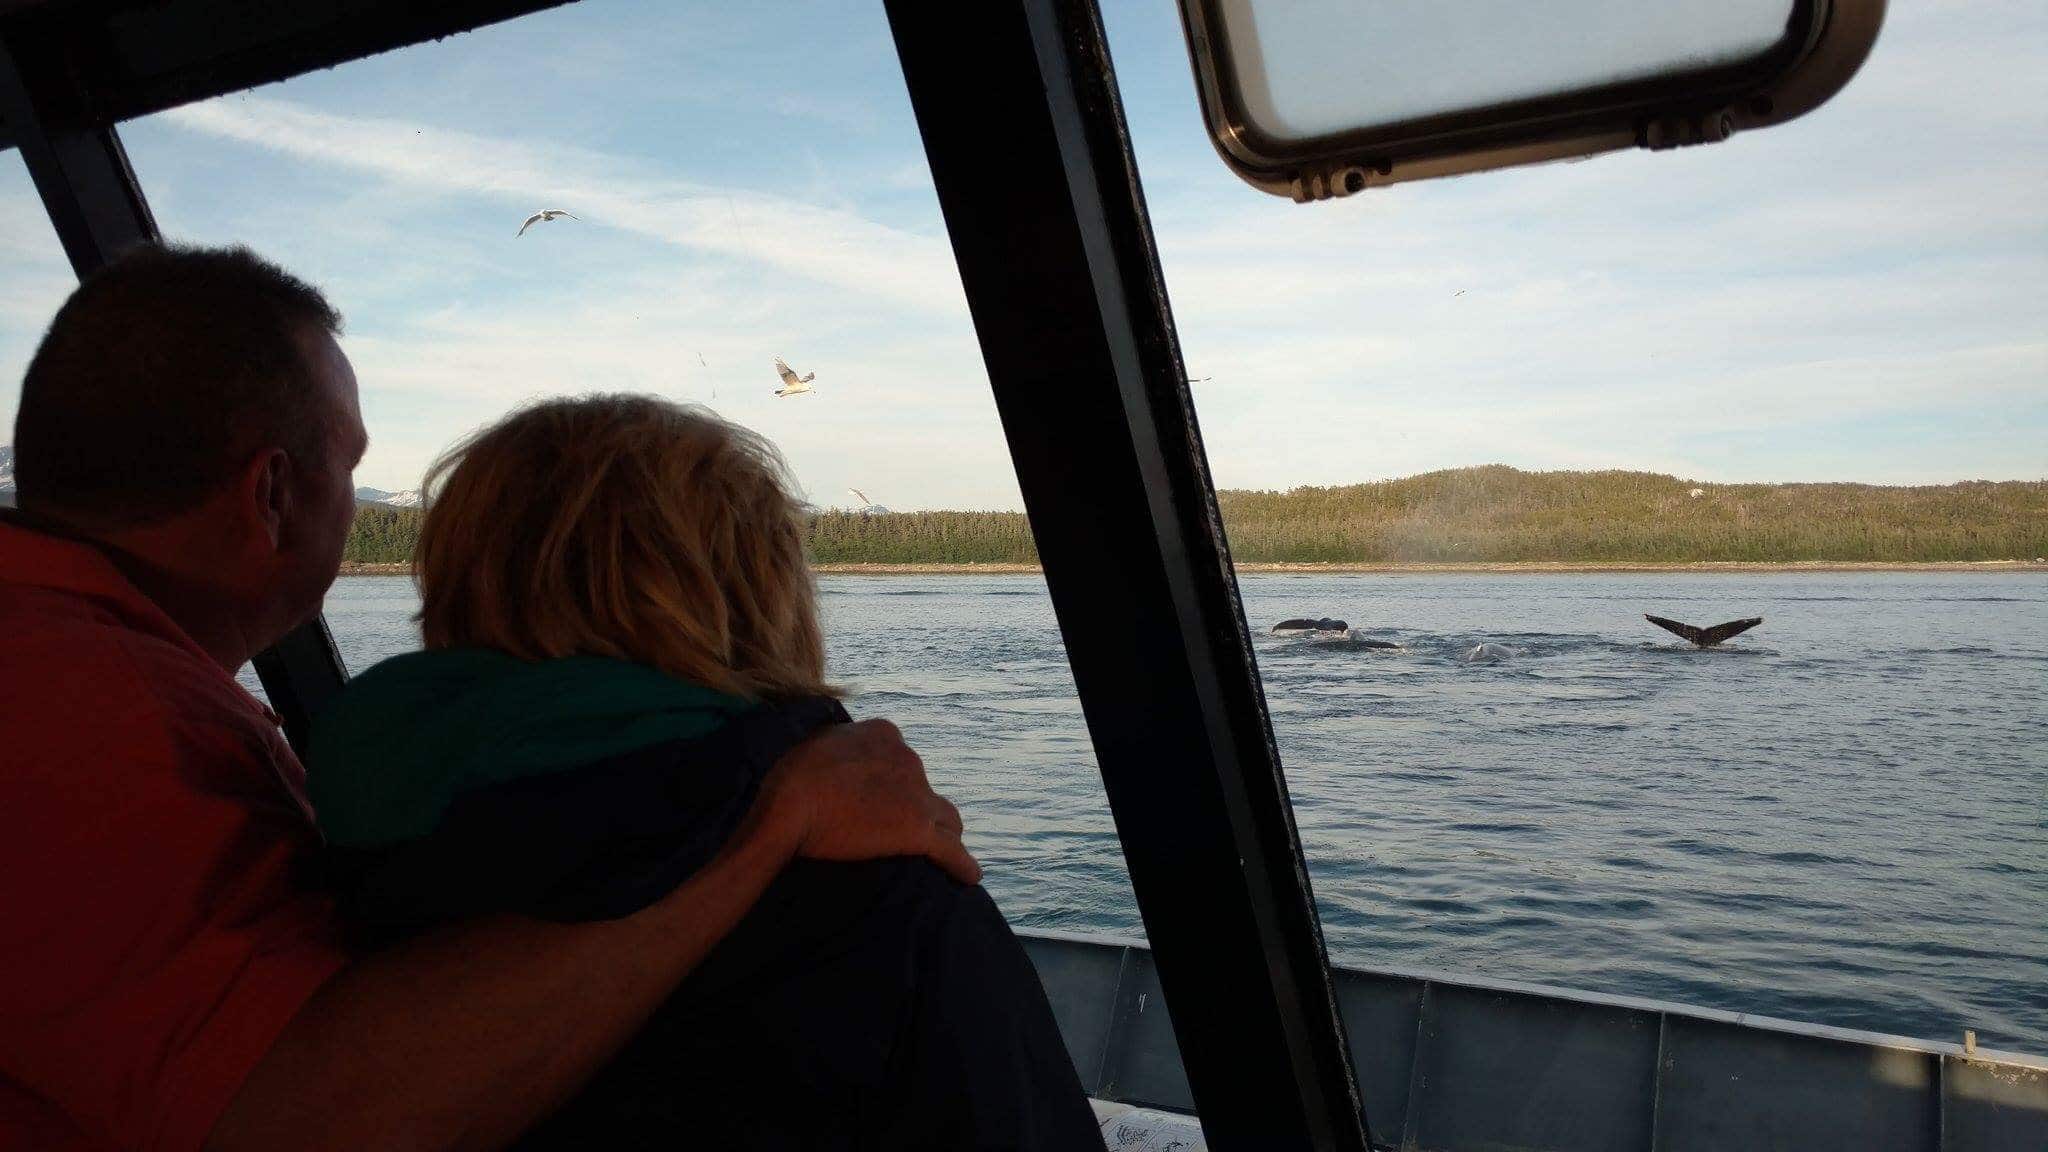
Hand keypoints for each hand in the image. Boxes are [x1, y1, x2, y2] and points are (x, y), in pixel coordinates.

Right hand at [762, 718, 981, 884]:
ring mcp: (917, 794)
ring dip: (943, 832)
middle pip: (922, 788)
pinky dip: (962, 865)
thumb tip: (835, 760)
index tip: (880, 800)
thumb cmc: (791, 778)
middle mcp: (907, 758)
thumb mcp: (815, 745)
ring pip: (946, 817)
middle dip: (913, 807)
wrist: (792, 805)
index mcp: (883, 734)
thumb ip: (836, 749)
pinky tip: (969, 876)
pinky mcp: (919, 830)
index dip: (892, 782)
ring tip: (938, 851)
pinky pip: (952, 851)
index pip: (899, 758)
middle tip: (894, 831)